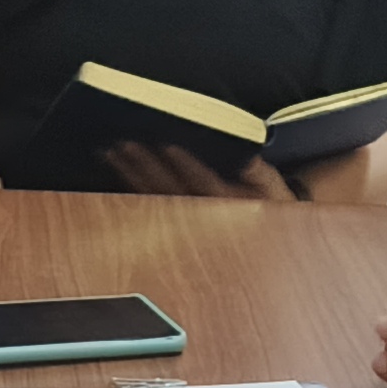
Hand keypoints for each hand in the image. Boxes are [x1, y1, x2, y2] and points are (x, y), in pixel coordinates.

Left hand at [103, 141, 296, 202]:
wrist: (260, 242)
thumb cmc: (268, 207)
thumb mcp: (274, 192)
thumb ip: (261, 175)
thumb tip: (248, 159)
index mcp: (224, 204)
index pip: (201, 183)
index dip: (185, 166)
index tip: (168, 147)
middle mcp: (199, 214)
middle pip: (167, 189)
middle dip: (145, 165)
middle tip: (124, 144)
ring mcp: (182, 218)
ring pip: (151, 196)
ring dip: (129, 174)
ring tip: (111, 153)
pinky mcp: (171, 218)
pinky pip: (145, 203)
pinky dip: (128, 186)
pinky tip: (116, 169)